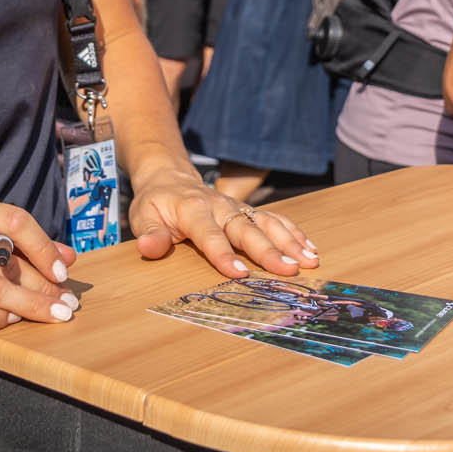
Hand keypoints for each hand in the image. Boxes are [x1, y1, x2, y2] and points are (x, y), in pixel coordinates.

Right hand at [0, 199, 78, 342]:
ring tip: (51, 313)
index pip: (13, 220)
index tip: (62, 271)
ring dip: (28, 304)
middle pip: (6, 262)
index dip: (43, 247)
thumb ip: (25, 247)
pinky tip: (13, 321)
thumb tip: (68, 257)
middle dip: (44, 285)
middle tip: (67, 304)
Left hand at [129, 167, 319, 278]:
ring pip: (266, 222)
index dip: (224, 255)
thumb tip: (150, 248)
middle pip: (247, 229)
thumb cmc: (156, 203)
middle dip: (269, 250)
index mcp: (193, 210)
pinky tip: (309, 247)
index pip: (210, 235)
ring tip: (310, 260)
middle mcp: (220, 207)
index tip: (241, 274)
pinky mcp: (247, 211)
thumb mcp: (143, 216)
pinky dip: (293, 232)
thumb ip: (149, 233)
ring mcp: (236, 208)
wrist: (170, 177)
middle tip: (291, 269)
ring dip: (289, 241)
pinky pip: (273, 219)